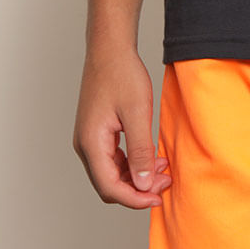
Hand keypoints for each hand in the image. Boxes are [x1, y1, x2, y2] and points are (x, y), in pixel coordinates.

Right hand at [73, 45, 172, 208]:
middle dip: (138, 189)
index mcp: (91, 143)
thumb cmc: (121, 74)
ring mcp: (89, 139)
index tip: (158, 199)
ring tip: (162, 169)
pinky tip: (151, 157)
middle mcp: (85, 145)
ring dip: (136, 177)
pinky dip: (131, 163)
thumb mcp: (137, 113)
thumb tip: (144, 184)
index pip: (110, 187)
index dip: (135, 199)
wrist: (110, 49)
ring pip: (110, 173)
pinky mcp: (96, 132)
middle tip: (165, 183)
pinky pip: (112, 159)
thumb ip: (140, 151)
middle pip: (108, 185)